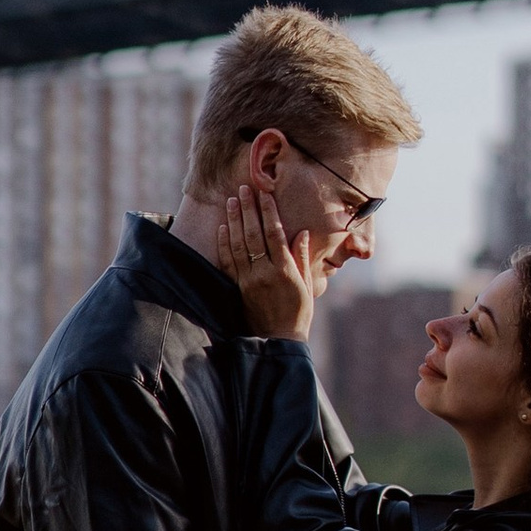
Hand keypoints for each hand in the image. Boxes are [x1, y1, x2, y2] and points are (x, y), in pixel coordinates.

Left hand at [217, 178, 314, 338]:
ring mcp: (248, 281)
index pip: (275, 234)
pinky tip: (222, 227)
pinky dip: (224, 243)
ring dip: (234, 220)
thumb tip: (302, 232)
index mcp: (285, 270)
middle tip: (243, 189)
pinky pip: (228, 262)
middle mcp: (264, 273)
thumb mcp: (308, 286)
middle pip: (253, 234)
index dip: (268, 211)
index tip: (264, 194)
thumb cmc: (298, 313)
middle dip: (248, 209)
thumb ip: (302, 258)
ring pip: (238, 244)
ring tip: (231, 201)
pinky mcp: (237, 288)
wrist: (278, 341)